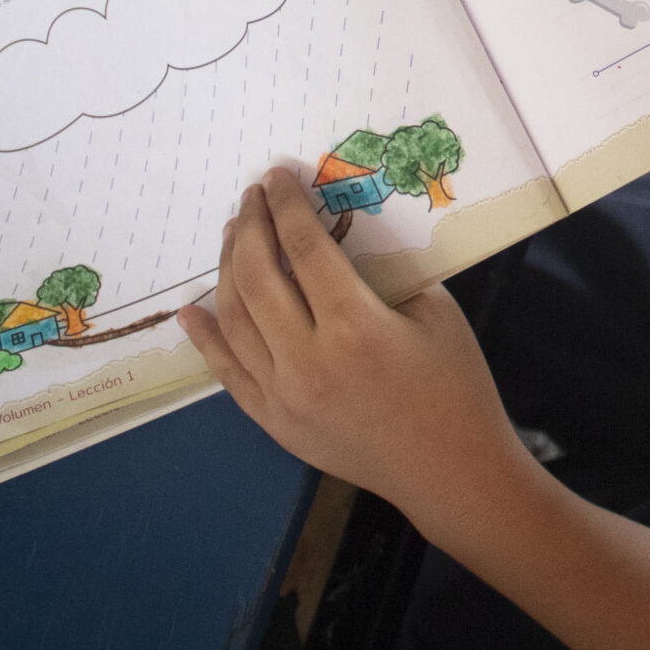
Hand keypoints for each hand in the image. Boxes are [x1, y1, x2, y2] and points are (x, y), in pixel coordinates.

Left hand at [178, 170, 533, 533]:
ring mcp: (283, 396)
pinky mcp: (274, 422)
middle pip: (259, 277)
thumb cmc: (456, 385)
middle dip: (251, 226)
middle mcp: (308, 360)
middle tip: (252, 196)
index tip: (277, 177)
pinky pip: (227, 373)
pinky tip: (192, 308)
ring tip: (233, 234)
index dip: (288, 207)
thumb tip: (341, 235)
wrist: (451, 471)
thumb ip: (385, 273)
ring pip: (235, 319)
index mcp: (356, 327)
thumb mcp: (436, 313)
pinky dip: (206, 338)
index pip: (305, 249)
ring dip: (228, 269)